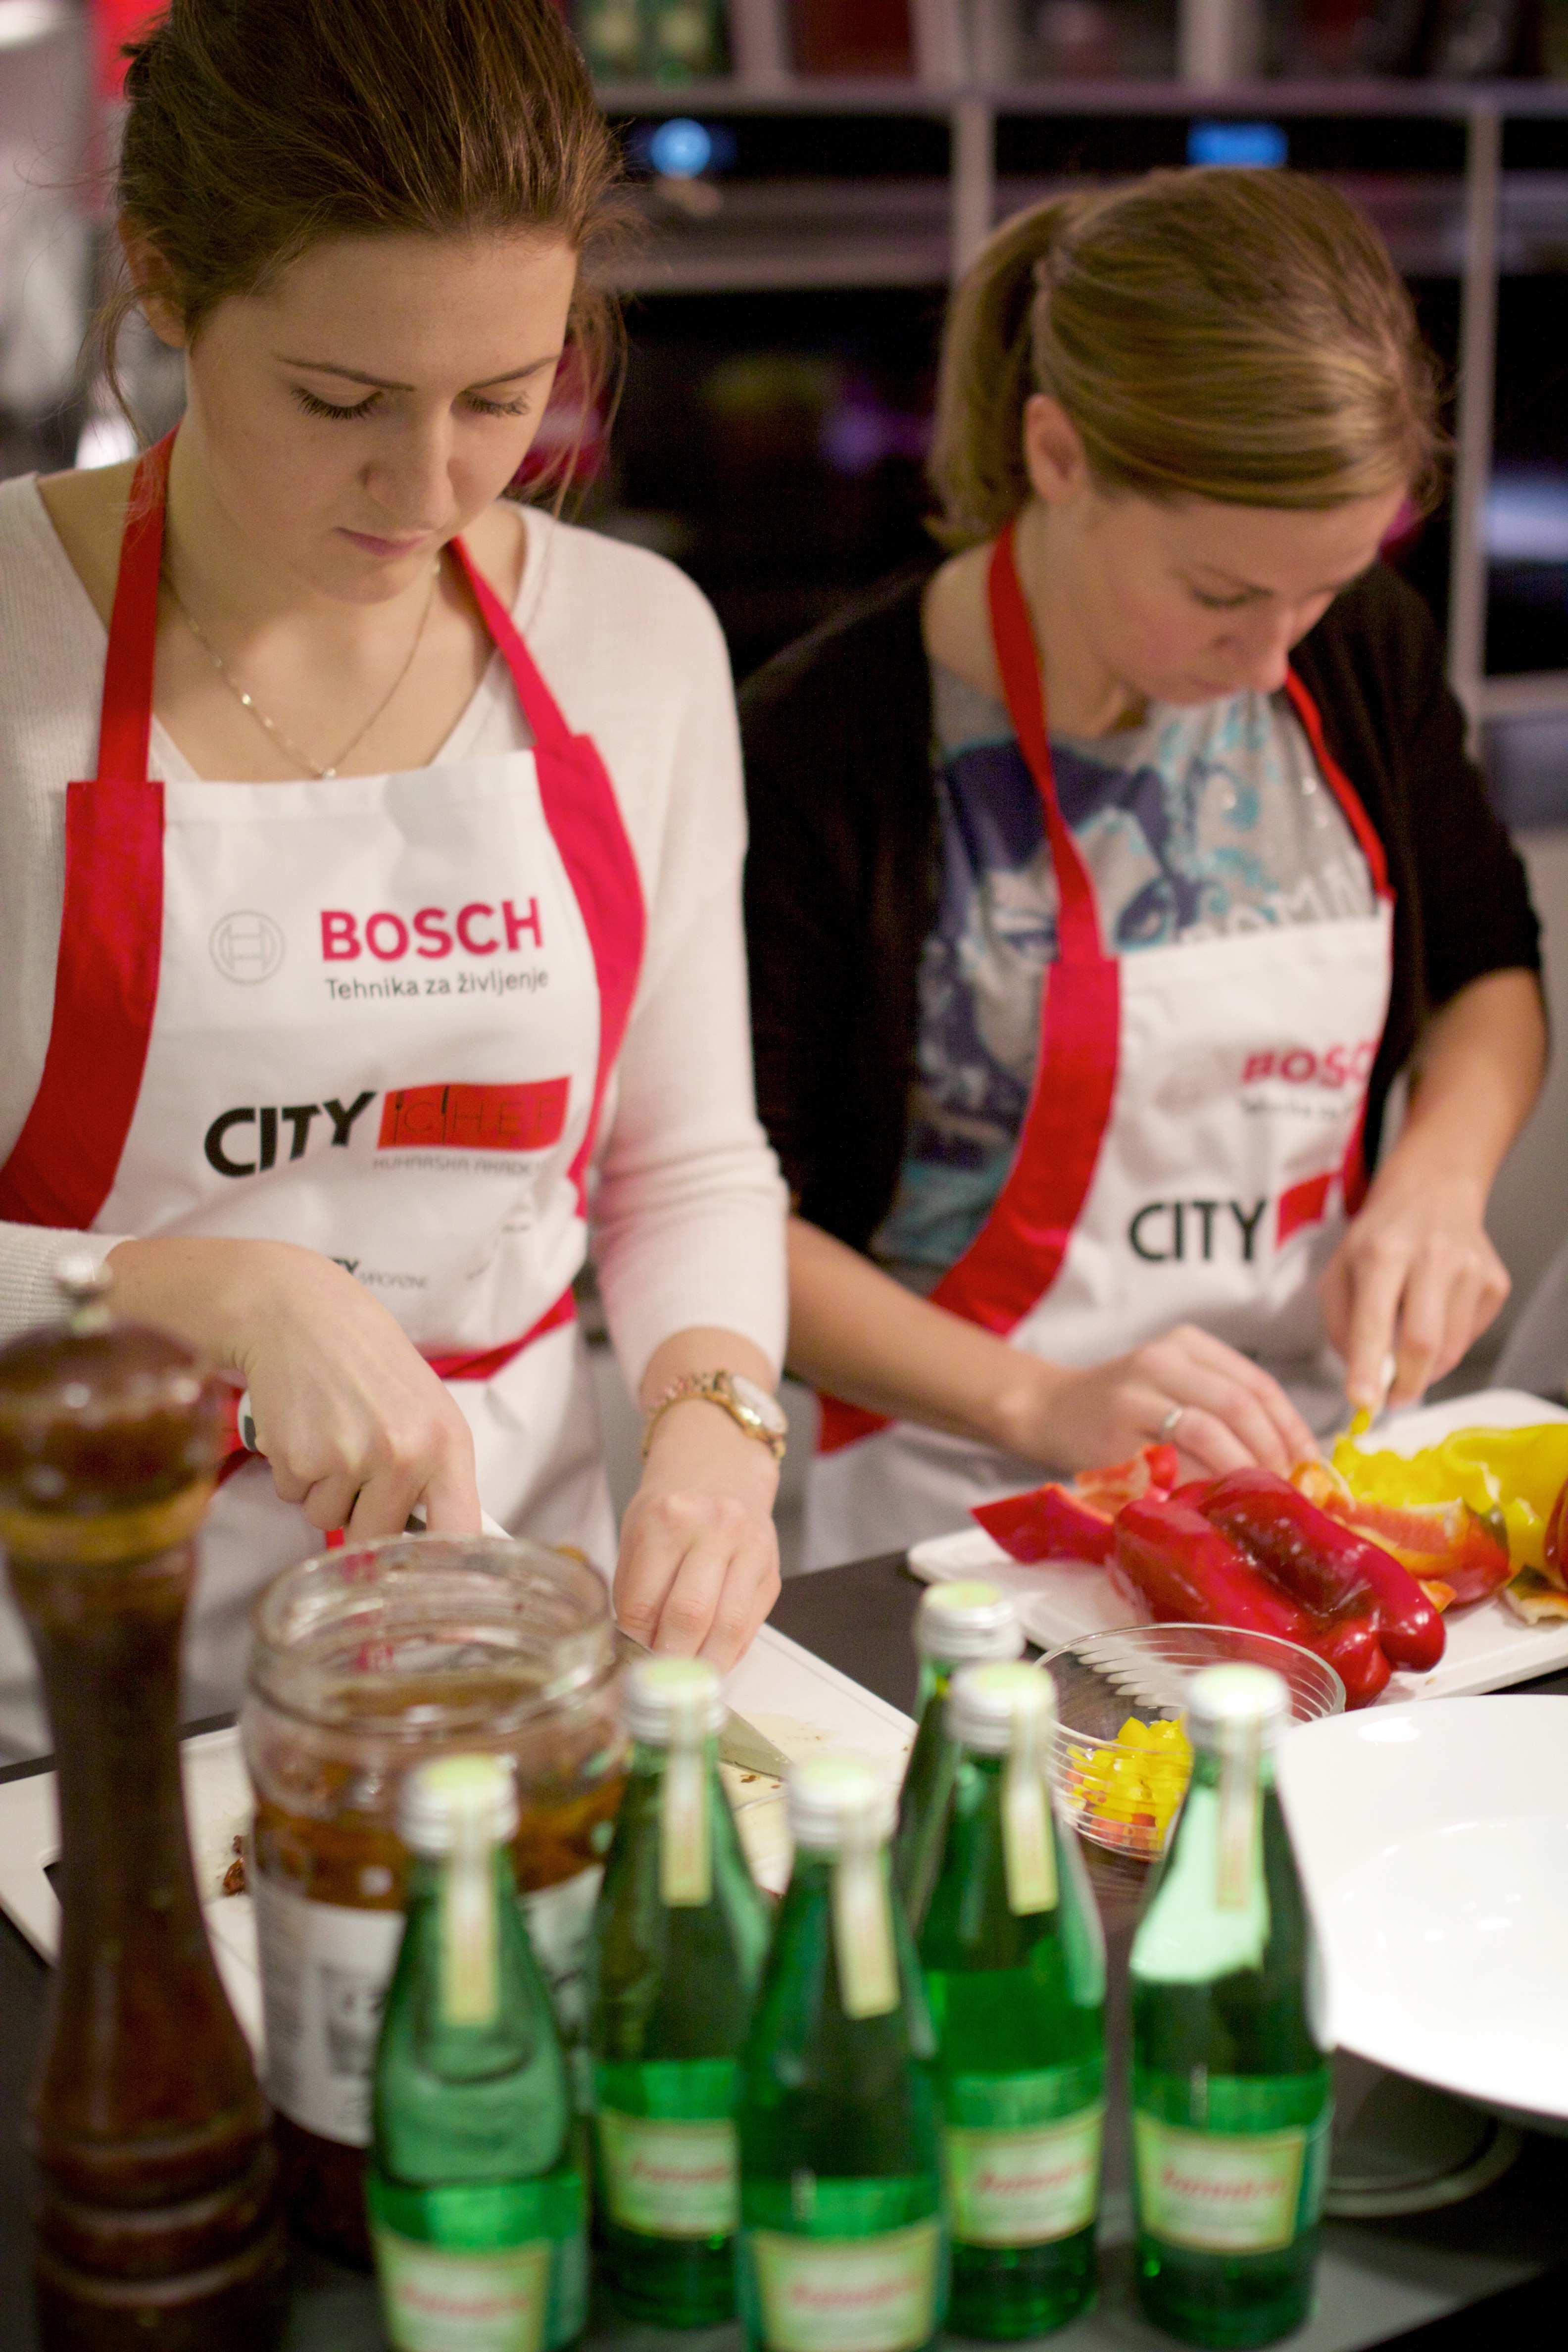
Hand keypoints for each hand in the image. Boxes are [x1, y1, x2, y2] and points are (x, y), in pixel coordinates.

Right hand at [104, 1235, 481, 1537]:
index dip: (442, 1574)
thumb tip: (442, 1545)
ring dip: (321, 1487)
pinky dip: (291, 1471)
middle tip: (353, 1463)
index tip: (428, 1595)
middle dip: (358, 1515)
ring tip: (328, 1429)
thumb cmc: (366, 1361)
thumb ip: (434, 1471)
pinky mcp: (301, 1459)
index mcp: (448, 1443)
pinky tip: (300, 1424)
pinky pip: (292, 1496)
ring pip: (326, 1518)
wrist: (299, 1313)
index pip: (459, 1532)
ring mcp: (352, 1459)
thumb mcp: (424, 1407)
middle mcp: (405, 1455)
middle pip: (377, 1540)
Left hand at [614, 1398, 780, 1672]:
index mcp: (669, 1519)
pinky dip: (729, 1652)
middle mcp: (715, 1529)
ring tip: (684, 1684)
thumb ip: (635, 1590)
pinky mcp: (772, 1571)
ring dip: (704, 1666)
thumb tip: (631, 1653)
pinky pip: (751, 1625)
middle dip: (669, 1661)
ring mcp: (751, 1549)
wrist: (721, 1465)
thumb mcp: (637, 1532)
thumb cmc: (672, 1505)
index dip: (634, 1646)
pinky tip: (711, 1662)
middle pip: (689, 1617)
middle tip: (654, 1686)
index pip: (646, 1603)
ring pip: (728, 1628)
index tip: (625, 1670)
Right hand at [998, 1323, 1318, 1478]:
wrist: (1050, 1408)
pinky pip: (1171, 1464)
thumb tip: (1295, 1457)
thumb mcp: (1177, 1383)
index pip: (1258, 1384)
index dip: (1291, 1427)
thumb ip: (1227, 1405)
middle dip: (1271, 1454)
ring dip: (1241, 1472)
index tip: (1310, 1463)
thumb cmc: (1127, 1405)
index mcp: (1188, 1344)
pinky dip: (1200, 1486)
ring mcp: (1134, 1396)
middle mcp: (1161, 1361)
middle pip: (1239, 1407)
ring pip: (1209, 1433)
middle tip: (1286, 1489)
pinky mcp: (1114, 1435)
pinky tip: (1213, 1502)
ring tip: (1254, 1499)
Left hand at [1320, 1169, 1509, 1411]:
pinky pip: (1469, 1337)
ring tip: (1407, 1347)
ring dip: (1425, 1367)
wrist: (1432, 1192)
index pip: (1375, 1320)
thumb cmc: (1378, 1238)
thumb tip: (1364, 1378)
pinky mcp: (1495, 1282)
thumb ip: (1341, 1325)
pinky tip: (1434, 1316)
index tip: (1363, 1402)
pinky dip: (1447, 1344)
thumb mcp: (1339, 1270)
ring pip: (1450, 1349)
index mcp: (1383, 1252)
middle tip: (1390, 1398)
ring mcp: (1471, 1269)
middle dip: (1405, 1384)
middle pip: (1423, 1343)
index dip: (1368, 1367)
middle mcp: (1432, 1257)